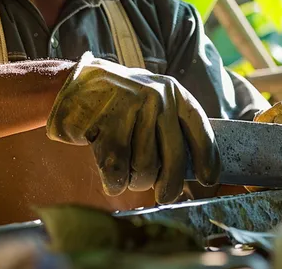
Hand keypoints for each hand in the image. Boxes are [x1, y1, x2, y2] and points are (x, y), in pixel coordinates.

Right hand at [46, 52, 218, 203]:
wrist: (72, 85)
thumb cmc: (117, 102)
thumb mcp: (150, 100)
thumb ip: (170, 125)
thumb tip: (191, 168)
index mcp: (172, 91)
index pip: (198, 127)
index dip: (207, 157)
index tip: (209, 179)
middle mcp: (156, 97)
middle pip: (174, 156)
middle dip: (171, 184)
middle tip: (165, 196)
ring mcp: (131, 107)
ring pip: (145, 166)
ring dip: (135, 180)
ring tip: (126, 172)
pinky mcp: (106, 121)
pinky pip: (118, 168)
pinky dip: (115, 181)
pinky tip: (111, 178)